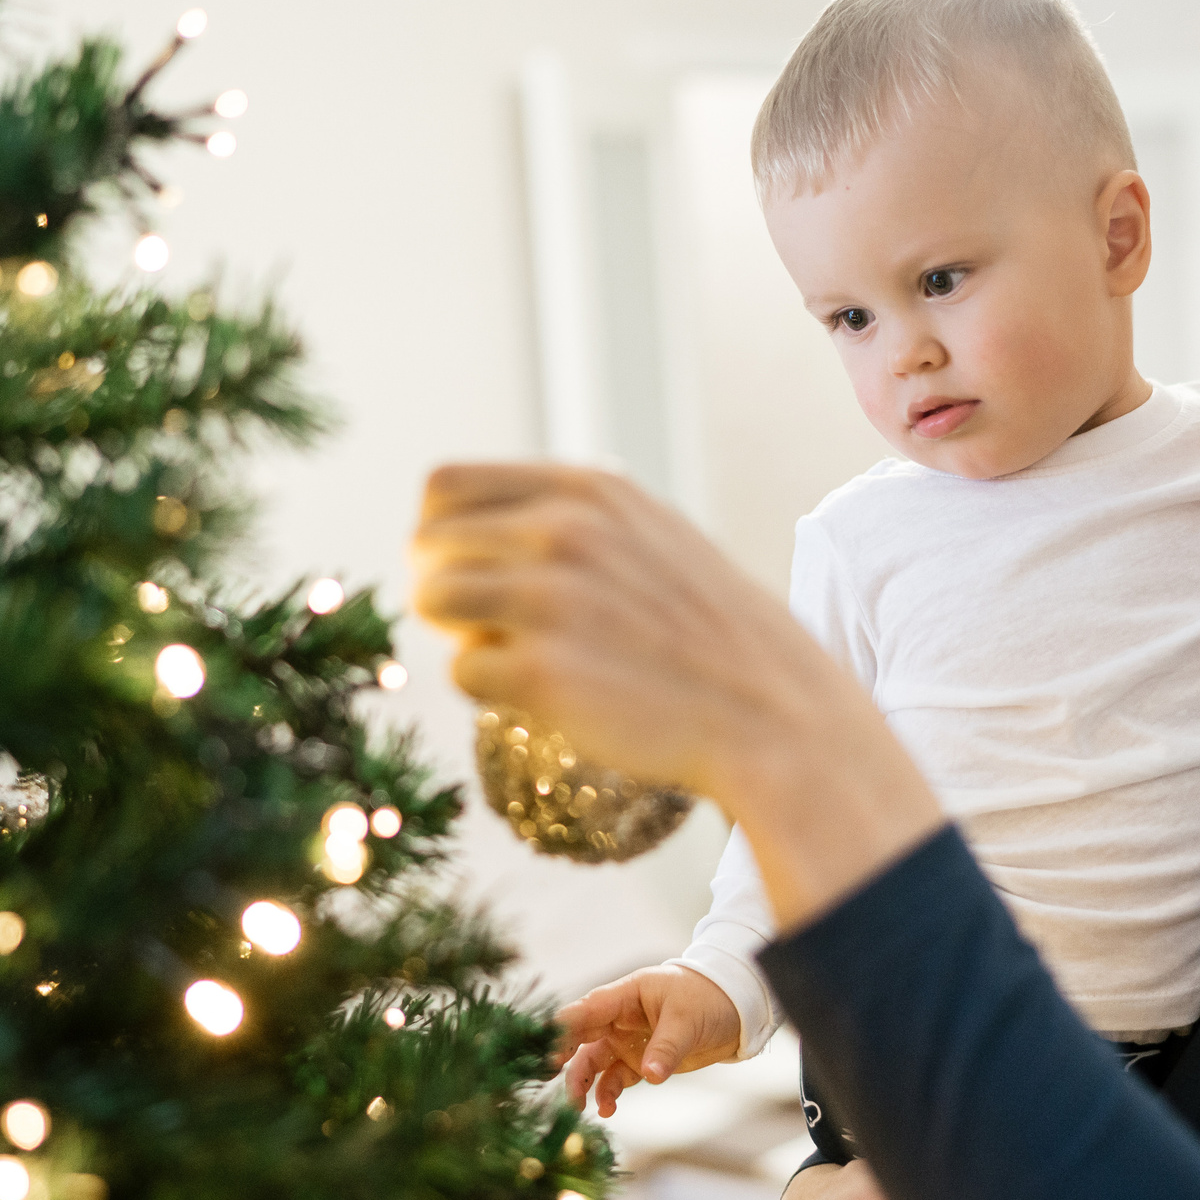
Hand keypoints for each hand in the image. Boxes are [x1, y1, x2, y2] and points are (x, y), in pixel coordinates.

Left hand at [411, 464, 942, 927]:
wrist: (772, 714)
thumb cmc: (707, 632)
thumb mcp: (650, 535)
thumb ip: (571, 517)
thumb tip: (461, 524)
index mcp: (587, 490)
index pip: (444, 485)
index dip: (442, 532)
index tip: (470, 569)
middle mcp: (560, 531)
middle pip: (426, 546)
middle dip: (448, 588)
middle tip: (497, 626)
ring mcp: (546, 600)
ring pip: (432, 603)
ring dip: (466, 634)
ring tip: (526, 656)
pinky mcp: (537, 672)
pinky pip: (461, 672)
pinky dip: (491, 690)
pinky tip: (550, 695)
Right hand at [555, 965, 742, 1115]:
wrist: (736, 1009)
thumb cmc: (709, 998)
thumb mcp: (688, 1019)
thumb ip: (667, 1047)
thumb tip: (651, 1074)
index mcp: (626, 995)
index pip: (587, 1010)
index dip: (563, 1027)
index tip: (544, 1047)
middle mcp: (618, 1018)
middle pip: (581, 1037)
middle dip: (562, 1056)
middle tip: (548, 1076)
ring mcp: (626, 1040)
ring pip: (592, 1062)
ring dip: (582, 1083)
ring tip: (577, 1106)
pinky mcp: (638, 1061)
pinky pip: (614, 1079)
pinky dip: (607, 1094)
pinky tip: (606, 1109)